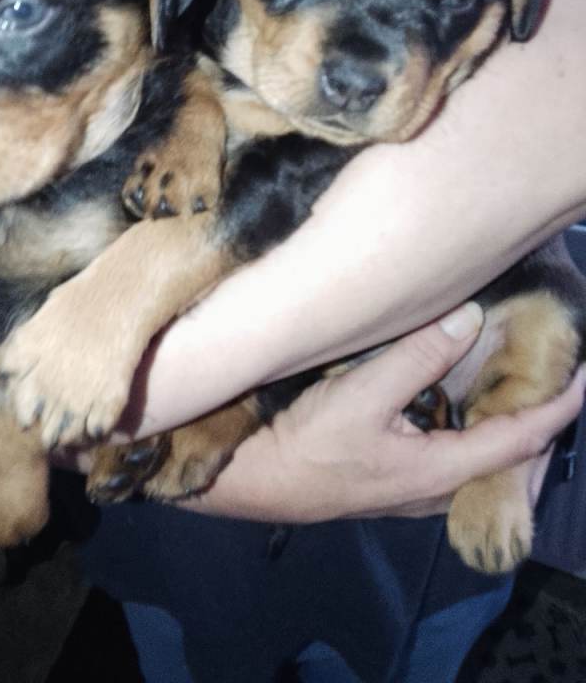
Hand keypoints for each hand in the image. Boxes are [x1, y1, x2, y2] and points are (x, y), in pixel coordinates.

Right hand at [182, 303, 584, 520]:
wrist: (256, 480)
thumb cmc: (309, 442)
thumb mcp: (362, 393)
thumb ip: (417, 356)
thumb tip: (470, 318)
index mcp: (441, 470)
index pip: (522, 441)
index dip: (559, 407)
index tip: (583, 373)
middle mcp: (438, 489)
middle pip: (509, 459)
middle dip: (537, 419)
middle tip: (547, 372)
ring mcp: (416, 491)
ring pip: (480, 460)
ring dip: (503, 426)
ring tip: (509, 381)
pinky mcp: (395, 481)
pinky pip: (454, 457)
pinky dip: (471, 428)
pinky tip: (458, 401)